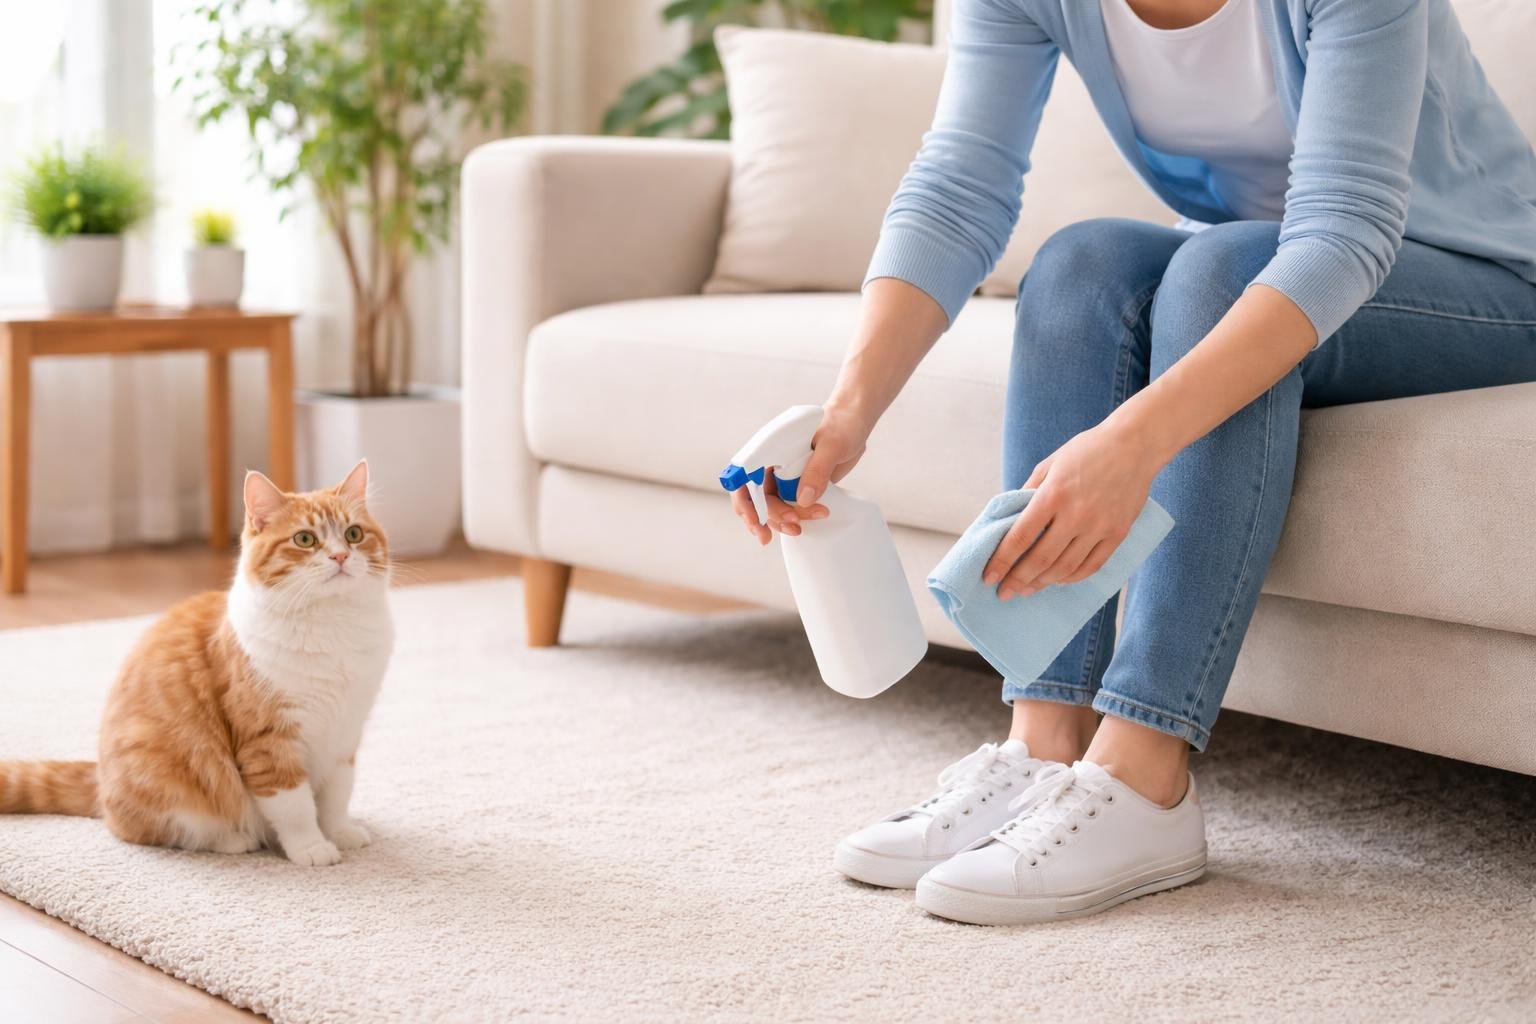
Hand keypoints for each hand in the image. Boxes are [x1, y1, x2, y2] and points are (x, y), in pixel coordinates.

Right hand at [729, 402, 872, 543]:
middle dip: (767, 517)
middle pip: (756, 496)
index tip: (755, 521)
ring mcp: (784, 475)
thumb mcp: (831, 445)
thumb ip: (817, 470)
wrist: (855, 423)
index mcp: (770, 447)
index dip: (745, 500)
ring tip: (800, 528)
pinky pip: (789, 506)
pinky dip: (794, 517)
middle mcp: (773, 463)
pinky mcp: (798, 484)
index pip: (744, 476)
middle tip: (793, 526)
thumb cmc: (841, 424)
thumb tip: (803, 499)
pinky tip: (804, 524)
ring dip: (781, 521)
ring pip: (772, 505)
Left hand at [983, 420, 1162, 598]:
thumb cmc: (1086, 452)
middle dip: (1018, 580)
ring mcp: (1099, 527)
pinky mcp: (1117, 534)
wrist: (1133, 446)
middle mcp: (1075, 514)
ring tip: (1027, 590)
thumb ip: (1028, 493)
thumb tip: (1009, 520)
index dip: (1002, 561)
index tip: (989, 577)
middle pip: (1041, 559)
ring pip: (1065, 568)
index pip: (1020, 537)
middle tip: (1005, 593)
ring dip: (1042, 583)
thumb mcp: (1049, 464)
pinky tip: (1057, 581)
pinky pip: (1091, 566)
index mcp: (1052, 495)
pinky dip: (1071, 578)